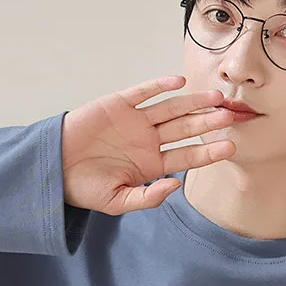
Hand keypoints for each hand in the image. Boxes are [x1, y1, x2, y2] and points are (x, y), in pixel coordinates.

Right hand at [60, 74, 235, 215]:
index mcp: (151, 165)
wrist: (54, 169)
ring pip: (170, 109)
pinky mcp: (118, 105)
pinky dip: (159, 86)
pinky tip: (178, 83)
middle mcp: (148, 141)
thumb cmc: (84, 189)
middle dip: (208, 123)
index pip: (187, 156)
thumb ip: (147, 197)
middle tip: (231, 116)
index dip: (209, 151)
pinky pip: (143, 92)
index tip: (231, 147)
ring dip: (193, 103)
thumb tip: (176, 185)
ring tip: (215, 98)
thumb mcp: (117, 202)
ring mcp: (135, 121)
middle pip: (185, 129)